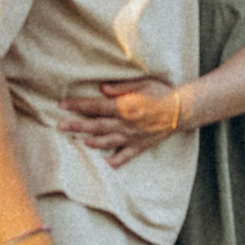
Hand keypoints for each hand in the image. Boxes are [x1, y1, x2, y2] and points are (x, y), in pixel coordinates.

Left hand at [58, 78, 184, 166]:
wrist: (184, 110)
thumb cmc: (163, 92)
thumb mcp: (142, 83)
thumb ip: (121, 87)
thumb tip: (101, 89)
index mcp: (124, 107)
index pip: (94, 107)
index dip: (77, 105)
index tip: (62, 105)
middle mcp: (125, 124)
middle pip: (95, 126)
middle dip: (75, 126)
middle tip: (60, 126)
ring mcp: (133, 137)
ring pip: (106, 142)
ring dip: (90, 142)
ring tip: (78, 141)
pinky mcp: (141, 145)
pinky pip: (125, 156)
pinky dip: (114, 161)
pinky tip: (105, 162)